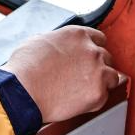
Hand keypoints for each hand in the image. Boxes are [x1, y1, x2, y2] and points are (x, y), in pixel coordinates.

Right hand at [3, 26, 126, 122]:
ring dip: (101, 82)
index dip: (93, 48)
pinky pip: (105, 96)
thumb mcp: (38, 40)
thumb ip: (57, 40)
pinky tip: (79, 99)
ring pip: (112, 76)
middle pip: (106, 57)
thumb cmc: (25, 67)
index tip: (88, 56)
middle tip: (83, 75)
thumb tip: (58, 45)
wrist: (23, 91)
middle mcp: (91, 50)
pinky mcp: (98, 93)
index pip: (99, 38)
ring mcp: (97, 71)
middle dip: (97, 65)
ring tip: (83, 89)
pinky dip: (95, 99)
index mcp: (77, 35)